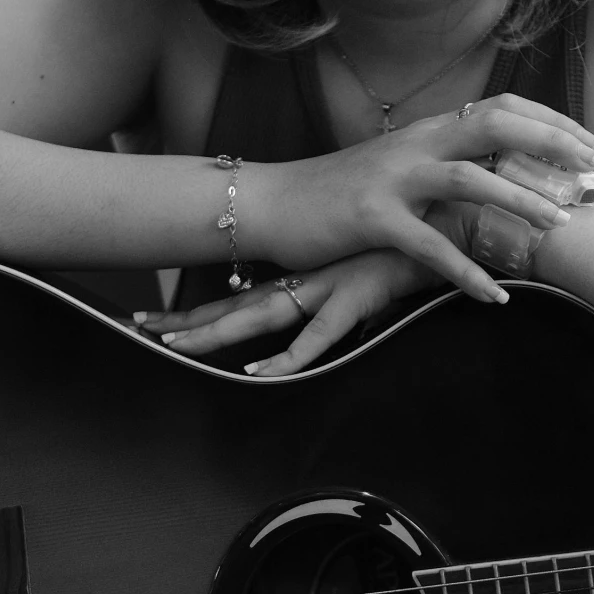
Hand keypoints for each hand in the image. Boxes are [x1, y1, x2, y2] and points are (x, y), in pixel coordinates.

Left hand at [144, 247, 437, 374]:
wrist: (456, 223)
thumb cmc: (416, 246)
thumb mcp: (369, 278)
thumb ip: (347, 298)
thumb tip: (331, 322)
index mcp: (304, 275)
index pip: (237, 296)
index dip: (195, 309)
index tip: (153, 317)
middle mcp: (306, 279)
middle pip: (233, 305)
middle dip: (185, 319)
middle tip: (138, 324)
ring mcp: (327, 287)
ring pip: (259, 316)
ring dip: (215, 333)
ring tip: (174, 346)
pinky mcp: (355, 300)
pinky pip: (316, 337)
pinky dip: (287, 356)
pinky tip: (257, 370)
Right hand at [244, 93, 593, 300]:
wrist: (271, 203)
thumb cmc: (337, 195)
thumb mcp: (397, 171)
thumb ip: (441, 170)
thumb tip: (493, 181)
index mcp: (426, 132)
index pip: (500, 108)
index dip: (550, 122)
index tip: (590, 144)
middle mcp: (414, 145)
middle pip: (495, 125)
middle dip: (551, 144)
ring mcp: (392, 179)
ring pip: (468, 179)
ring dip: (518, 200)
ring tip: (557, 225)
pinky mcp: (371, 219)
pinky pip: (428, 247)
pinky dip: (465, 272)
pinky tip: (494, 296)